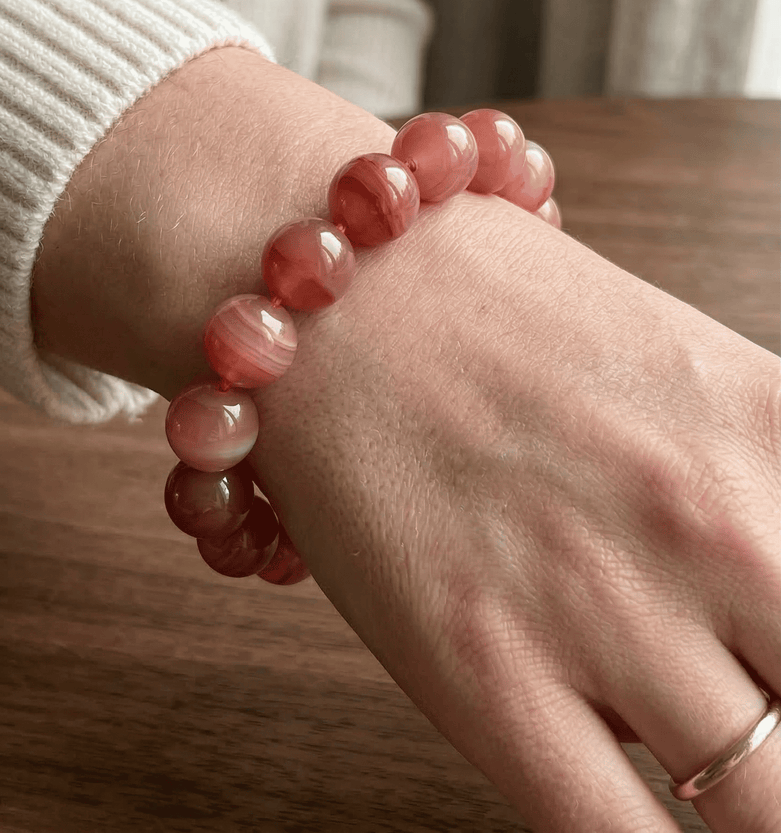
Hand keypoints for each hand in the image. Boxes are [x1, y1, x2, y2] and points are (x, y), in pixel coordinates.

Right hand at [32, 48, 779, 830]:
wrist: (332, 290)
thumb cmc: (490, 311)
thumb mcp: (679, 364)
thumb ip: (764, 477)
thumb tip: (775, 604)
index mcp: (773, 429)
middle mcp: (716, 523)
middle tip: (763, 745)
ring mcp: (603, 604)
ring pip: (759, 809)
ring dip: (745, 806)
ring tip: (710, 779)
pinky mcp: (487, 672)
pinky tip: (643, 827)